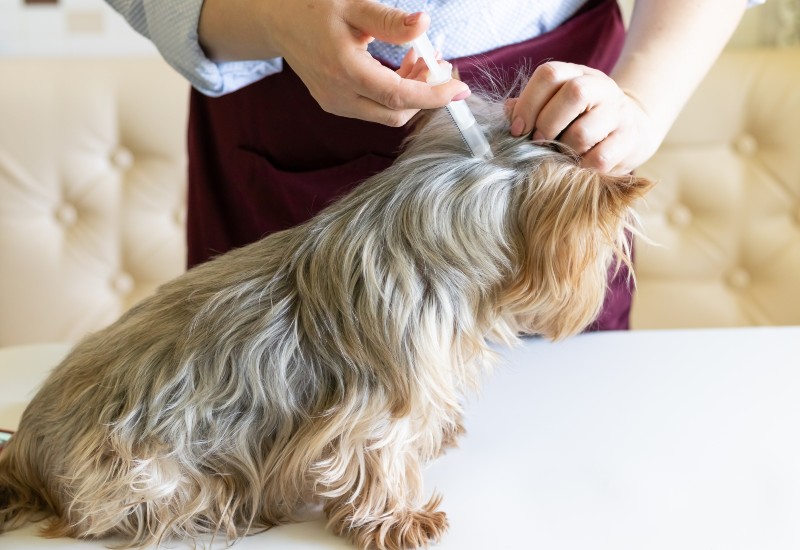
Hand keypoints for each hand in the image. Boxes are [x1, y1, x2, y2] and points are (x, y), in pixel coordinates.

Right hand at [200, 0, 468, 126]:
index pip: (399, 96)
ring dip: (410, 94)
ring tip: (420, 59)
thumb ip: (389, 20)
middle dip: (425, 94)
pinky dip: (394, 94)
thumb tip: (425, 24)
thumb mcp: (353, 4)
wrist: (277, 20)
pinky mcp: (335, 105)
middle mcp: (339, 95)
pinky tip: (400, 67)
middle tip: (439, 63)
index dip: (434, 96)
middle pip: (397, 114)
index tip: (460, 88)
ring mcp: (335, 104)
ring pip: (386, 114)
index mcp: (344, 70)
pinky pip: (374, 109)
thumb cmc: (313, 6)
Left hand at [508, 61, 658, 173]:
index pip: (550, 74)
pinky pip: (600, 158)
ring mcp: (619, 112)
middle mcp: (601, 87)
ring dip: (563, 149)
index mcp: (577, 74)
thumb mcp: (556, 106)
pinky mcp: (630, 139)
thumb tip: (505, 111)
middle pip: (574, 94)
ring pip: (584, 132)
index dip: (528, 102)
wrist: (632, 128)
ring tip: (559, 154)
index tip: (517, 129)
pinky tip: (576, 166)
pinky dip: (581, 167)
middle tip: (538, 142)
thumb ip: (530, 107)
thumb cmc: (580, 119)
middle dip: (546, 124)